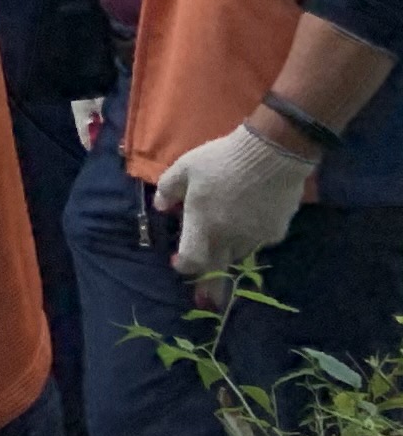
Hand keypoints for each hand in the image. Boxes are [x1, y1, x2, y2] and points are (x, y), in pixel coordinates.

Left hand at [156, 120, 315, 281]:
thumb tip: (160, 207)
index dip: (184, 265)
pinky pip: (258, 242)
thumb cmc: (222, 160)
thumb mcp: (185, 167)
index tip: (178, 262)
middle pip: (217, 266)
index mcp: (204, 224)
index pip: (193, 260)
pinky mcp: (276, 233)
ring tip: (225, 234)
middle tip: (204, 280)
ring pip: (238, 253)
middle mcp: (230, 238)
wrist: (270, 155)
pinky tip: (249, 219)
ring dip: (228, 250)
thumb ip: (168, 188)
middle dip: (208, 274)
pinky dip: (250, 237)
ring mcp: (255, 237)